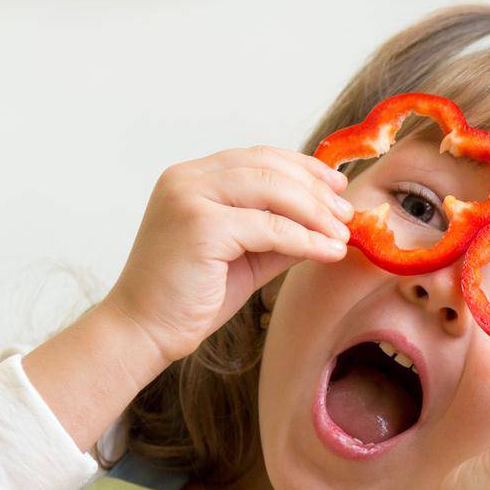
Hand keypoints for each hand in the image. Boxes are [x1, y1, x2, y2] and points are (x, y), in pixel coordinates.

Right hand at [102, 147, 352, 364]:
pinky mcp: (200, 227)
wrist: (143, 331)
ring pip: (272, 191)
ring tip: (342, 235)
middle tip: (346, 215)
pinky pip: (269, 227)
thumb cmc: (189, 298)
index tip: (336, 185)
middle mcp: (187, 178)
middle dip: (315, 190)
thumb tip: (328, 222)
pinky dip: (305, 239)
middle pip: (269, 167)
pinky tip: (327, 252)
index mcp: (192, 177)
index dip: (303, 167)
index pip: (258, 157)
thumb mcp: (244, 256)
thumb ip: (278, 233)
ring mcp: (190, 198)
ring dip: (315, 213)